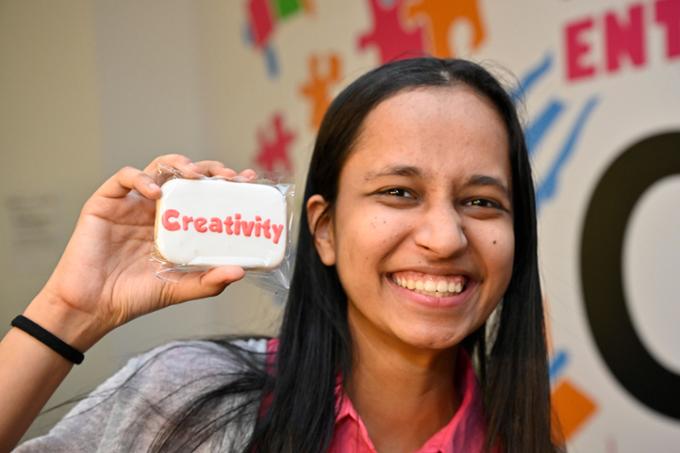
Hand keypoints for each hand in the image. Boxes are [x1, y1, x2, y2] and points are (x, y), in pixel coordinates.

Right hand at [31, 154, 254, 348]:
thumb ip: (209, 281)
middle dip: (210, 169)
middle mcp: (156, 209)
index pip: (205, 195)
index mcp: (176, 225)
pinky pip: (125, 178)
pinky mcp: (106, 203)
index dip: (225, 183)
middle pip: (186, 175)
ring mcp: (132, 204)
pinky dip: (142, 179)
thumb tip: (240, 272)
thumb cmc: (134, 296)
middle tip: (227, 175)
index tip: (248, 180)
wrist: (93, 307)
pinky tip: (157, 194)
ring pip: (159, 167)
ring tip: (196, 176)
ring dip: (180, 164)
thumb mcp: (180, 288)